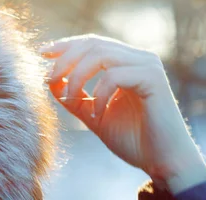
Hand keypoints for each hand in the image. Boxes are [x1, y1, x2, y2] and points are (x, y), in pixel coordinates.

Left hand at [40, 34, 205, 193]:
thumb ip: (73, 96)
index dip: (65, 45)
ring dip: (77, 76)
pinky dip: (99, 94)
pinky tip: (96, 115)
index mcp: (126, 61)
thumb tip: (48, 78)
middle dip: (65, 59)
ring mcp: (148, 65)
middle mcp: (138, 58)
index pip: (91, 42)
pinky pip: (114, 75)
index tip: (42, 53)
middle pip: (92, 43)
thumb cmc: (133, 139)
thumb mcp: (92, 113)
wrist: (163, 163)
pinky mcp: (153, 79)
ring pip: (100, 55)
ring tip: (69, 98)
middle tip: (49, 78)